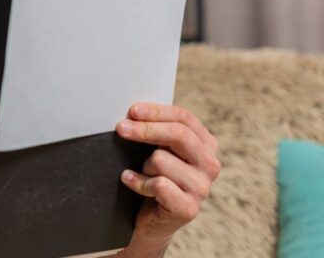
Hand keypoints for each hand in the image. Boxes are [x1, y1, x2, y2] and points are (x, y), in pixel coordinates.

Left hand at [115, 103, 220, 256]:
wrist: (150, 219)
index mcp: (206, 144)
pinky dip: (138, 182)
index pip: (184, 118)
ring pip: (161, 160)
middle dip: (146, 129)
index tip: (132, 110)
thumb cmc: (152, 176)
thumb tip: (134, 112)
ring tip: (142, 172)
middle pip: (179, 135)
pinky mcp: (188, 208)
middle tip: (121, 128)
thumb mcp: (158, 148)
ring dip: (143, 165)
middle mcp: (210, 165)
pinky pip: (157, 184)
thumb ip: (157, 130)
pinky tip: (130, 181)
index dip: (157, 111)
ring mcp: (202, 188)